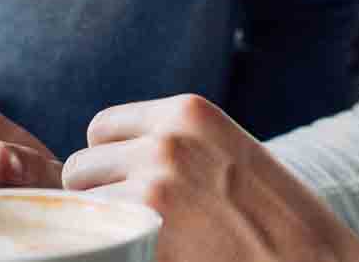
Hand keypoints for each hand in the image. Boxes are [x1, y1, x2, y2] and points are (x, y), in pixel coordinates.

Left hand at [64, 95, 358, 261]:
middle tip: (143, 227)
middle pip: (81, 167)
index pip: (102, 128)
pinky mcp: (144, 234)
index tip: (135, 192)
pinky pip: (90, 242)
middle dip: (101, 197)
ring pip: (79, 207)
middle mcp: (166, 141)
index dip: (111, 165)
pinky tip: (148, 256)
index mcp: (188, 112)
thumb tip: (110, 161)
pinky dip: (108, 252)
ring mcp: (153, 187)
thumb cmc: (279, 221)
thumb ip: (176, 146)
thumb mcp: (229, 154)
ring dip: (101, 228)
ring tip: (150, 244)